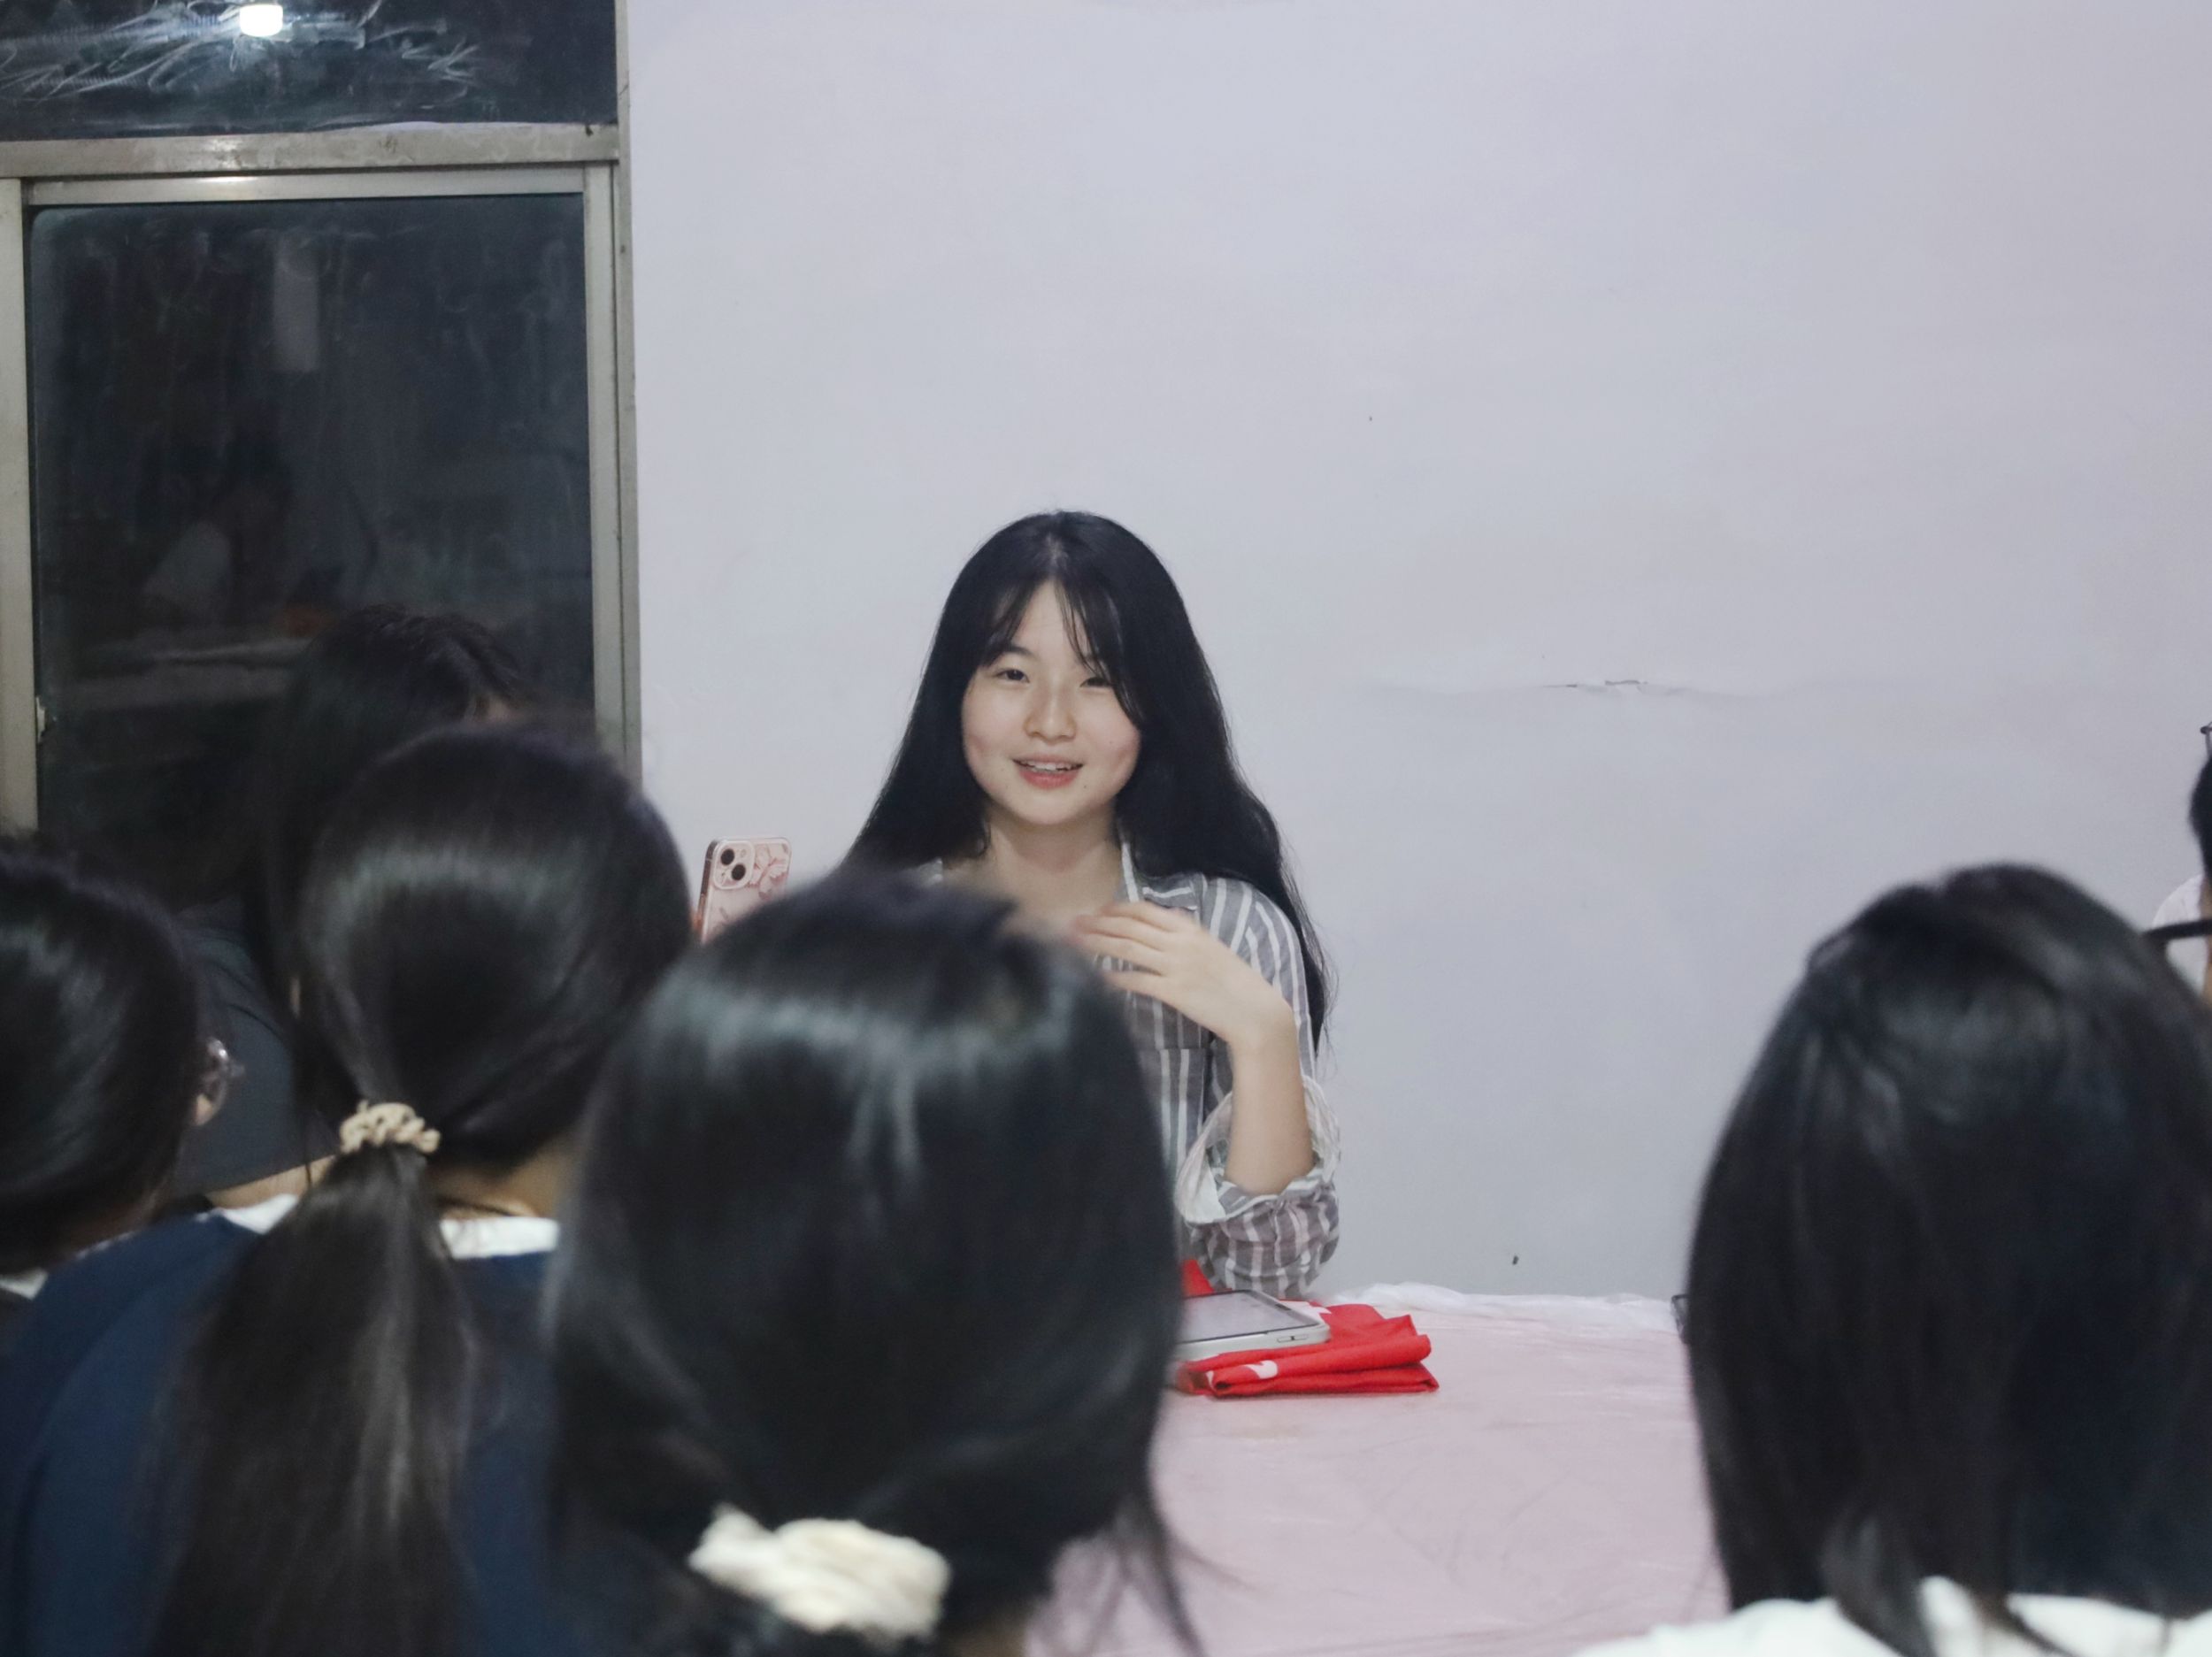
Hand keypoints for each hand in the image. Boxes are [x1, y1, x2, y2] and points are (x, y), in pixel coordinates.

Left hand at [1070, 902, 1296, 1052]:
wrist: (1254, 1009)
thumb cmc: (1235, 980)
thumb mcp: (1211, 947)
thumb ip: (1187, 933)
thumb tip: (1164, 919)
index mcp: (1189, 928)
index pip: (1145, 910)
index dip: (1116, 909)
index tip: (1097, 910)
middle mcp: (1180, 943)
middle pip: (1129, 927)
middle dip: (1097, 924)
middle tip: (1072, 922)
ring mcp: (1176, 966)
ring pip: (1127, 949)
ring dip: (1097, 944)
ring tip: (1074, 942)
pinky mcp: (1173, 992)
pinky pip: (1136, 981)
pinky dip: (1114, 977)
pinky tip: (1096, 976)